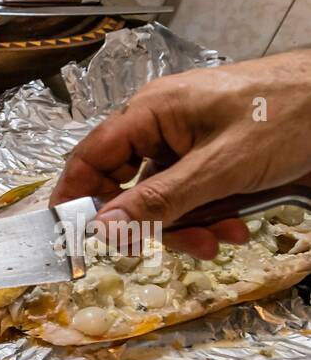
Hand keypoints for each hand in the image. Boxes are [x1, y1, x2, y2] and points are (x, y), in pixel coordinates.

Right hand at [51, 49, 310, 258]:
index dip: (75, 197)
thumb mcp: (222, 166)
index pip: (91, 157)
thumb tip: (104, 228)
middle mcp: (161, 127)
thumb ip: (160, 200)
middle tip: (168, 247)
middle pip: (127, 186)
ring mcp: (187, 143)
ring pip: (161, 200)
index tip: (70, 236)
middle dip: (149, 223)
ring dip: (187, 227)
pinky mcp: (210, 158)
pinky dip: (208, 218)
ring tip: (222, 239)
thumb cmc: (288, 114)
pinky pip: (191, 198)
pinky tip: (235, 228)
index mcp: (151, 112)